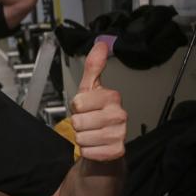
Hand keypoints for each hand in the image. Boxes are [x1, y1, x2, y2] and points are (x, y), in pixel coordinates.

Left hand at [70, 42, 126, 161]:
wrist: (105, 144)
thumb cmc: (95, 116)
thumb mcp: (90, 90)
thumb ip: (93, 68)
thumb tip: (100, 44)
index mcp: (112, 97)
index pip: (78, 102)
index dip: (76, 107)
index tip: (85, 108)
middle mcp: (119, 114)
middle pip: (78, 121)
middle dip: (78, 124)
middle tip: (88, 123)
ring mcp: (120, 133)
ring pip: (82, 137)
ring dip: (81, 138)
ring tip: (91, 134)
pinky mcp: (116, 151)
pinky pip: (87, 152)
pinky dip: (86, 151)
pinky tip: (95, 145)